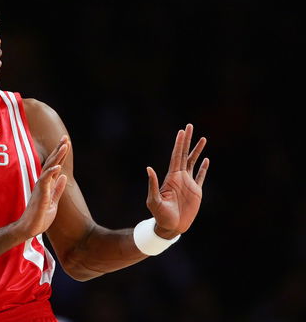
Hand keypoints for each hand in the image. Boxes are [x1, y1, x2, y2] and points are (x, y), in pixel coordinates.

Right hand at [15, 136, 69, 238]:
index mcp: (46, 184)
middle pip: (51, 163)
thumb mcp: (53, 202)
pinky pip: (45, 181)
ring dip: (56, 157)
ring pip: (49, 168)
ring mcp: (41, 188)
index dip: (59, 154)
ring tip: (64, 146)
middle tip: (65, 137)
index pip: (54, 166)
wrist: (29, 230)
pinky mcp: (40, 195)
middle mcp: (43, 183)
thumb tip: (64, 177)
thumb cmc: (39, 217)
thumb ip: (57, 189)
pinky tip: (58, 166)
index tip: (65, 142)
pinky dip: (51, 173)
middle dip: (58, 150)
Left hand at [146, 124, 208, 238]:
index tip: (182, 131)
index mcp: (171, 177)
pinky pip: (200, 176)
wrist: (170, 227)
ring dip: (197, 151)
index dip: (179, 143)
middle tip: (189, 126)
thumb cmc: (160, 215)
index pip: (176, 156)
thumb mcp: (153, 200)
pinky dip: (203, 168)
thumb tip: (148, 168)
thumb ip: (152, 185)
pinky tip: (206, 159)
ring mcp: (188, 183)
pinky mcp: (196, 191)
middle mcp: (180, 177)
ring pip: (194, 162)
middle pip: (184, 154)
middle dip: (187, 140)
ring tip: (202, 138)